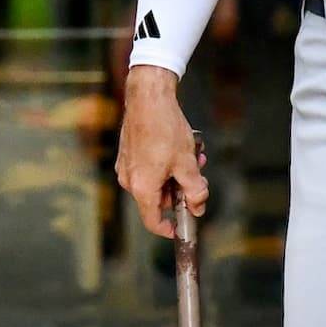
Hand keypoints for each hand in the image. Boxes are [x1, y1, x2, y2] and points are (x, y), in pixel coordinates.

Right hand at [113, 65, 208, 239]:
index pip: (153, 221)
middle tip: (199, 178)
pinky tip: (181, 147)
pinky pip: (148, 168)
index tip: (181, 226)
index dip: (169, 228)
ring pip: (156, 181)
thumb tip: (198, 207)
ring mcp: (127, 166)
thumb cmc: (164, 129)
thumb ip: (195, 190)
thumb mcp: (187, 163)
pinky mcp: (128, 153)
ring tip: (193, 156)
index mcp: (142, 188)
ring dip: (176, 174)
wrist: (148, 98)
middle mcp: (129, 180)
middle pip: (158, 199)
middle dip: (181, 191)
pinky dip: (165, 164)